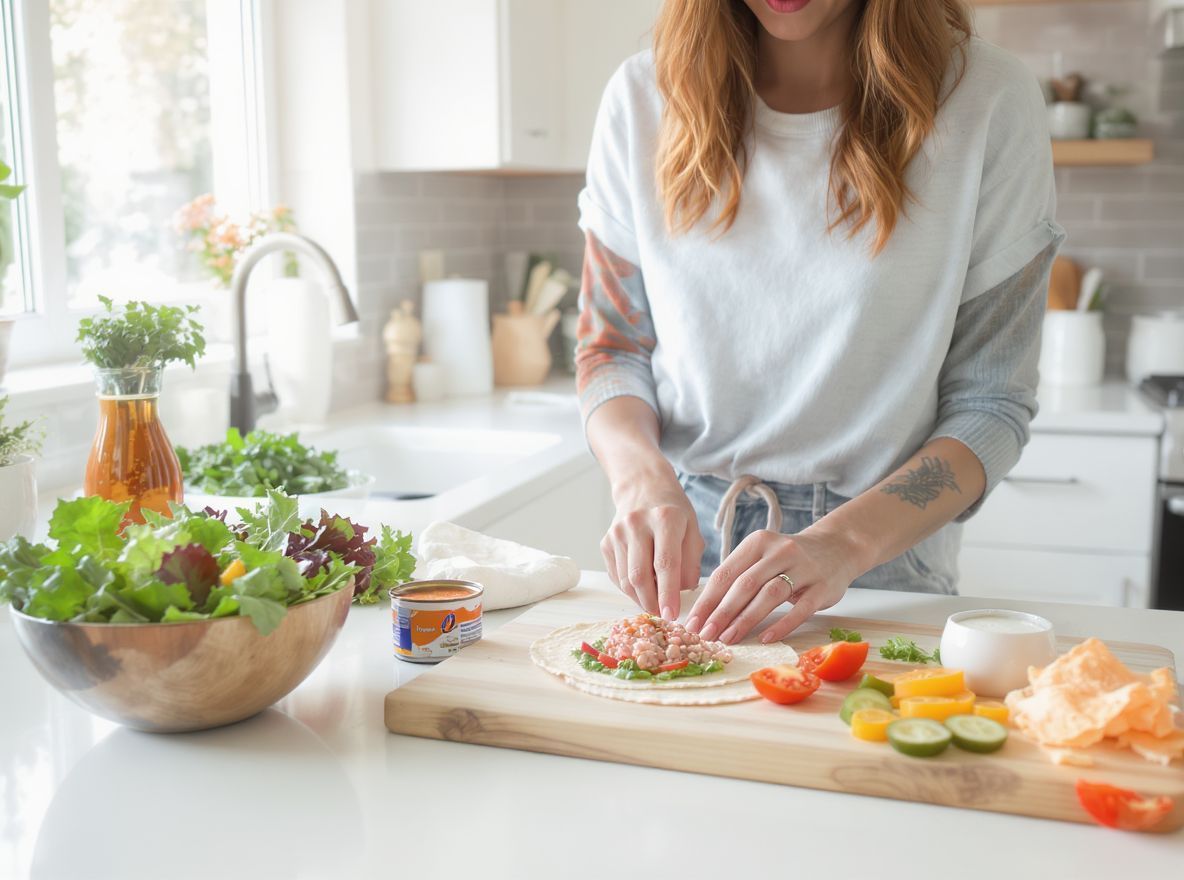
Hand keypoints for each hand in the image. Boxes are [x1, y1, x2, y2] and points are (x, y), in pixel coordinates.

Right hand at [601, 475, 703, 619]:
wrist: (643, 488)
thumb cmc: (673, 512)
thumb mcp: (693, 530)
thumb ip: (691, 562)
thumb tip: (682, 592)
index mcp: (665, 519)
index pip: (665, 563)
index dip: (668, 593)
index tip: (671, 615)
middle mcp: (636, 524)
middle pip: (639, 575)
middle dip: (651, 602)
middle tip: (662, 615)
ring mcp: (617, 533)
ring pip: (625, 579)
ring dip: (640, 597)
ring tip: (654, 600)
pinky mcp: (606, 542)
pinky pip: (616, 575)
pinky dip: (629, 587)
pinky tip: (642, 585)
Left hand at [686, 525, 858, 644]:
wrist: (837, 548)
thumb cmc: (788, 559)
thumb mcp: (762, 557)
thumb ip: (738, 576)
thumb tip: (706, 610)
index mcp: (757, 542)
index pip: (726, 573)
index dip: (707, 600)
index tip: (692, 622)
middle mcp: (780, 551)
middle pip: (745, 584)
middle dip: (721, 612)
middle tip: (706, 635)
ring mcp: (803, 568)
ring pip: (769, 595)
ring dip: (746, 620)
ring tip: (728, 639)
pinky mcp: (822, 586)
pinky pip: (800, 608)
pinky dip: (781, 624)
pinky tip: (765, 638)